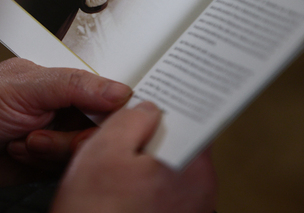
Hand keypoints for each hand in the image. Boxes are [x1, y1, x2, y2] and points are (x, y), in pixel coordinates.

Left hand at [0, 58, 131, 189]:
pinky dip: (43, 165)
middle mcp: (62, 110)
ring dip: (53, 150)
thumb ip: (72, 85)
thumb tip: (118, 90)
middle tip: (42, 131)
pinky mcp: (47, 168)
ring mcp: (55, 140)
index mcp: (61, 83)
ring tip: (24, 141)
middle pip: (99, 129)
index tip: (104, 118)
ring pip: (84, 153)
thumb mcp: (23, 86)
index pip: (105, 95)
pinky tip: (20, 154)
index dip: (110, 109)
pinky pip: (67, 172)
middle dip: (71, 135)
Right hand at [52, 102, 217, 212]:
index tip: (152, 100)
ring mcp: (191, 211)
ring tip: (114, 173)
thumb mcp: (102, 150)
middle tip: (119, 142)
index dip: (167, 105)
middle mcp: (201, 190)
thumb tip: (148, 108)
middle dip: (150, 137)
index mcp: (191, 165)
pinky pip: (163, 193)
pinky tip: (119, 193)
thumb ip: (131, 119)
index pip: (192, 118)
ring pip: (169, 169)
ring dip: (144, 164)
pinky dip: (145, 187)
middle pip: (179, 143)